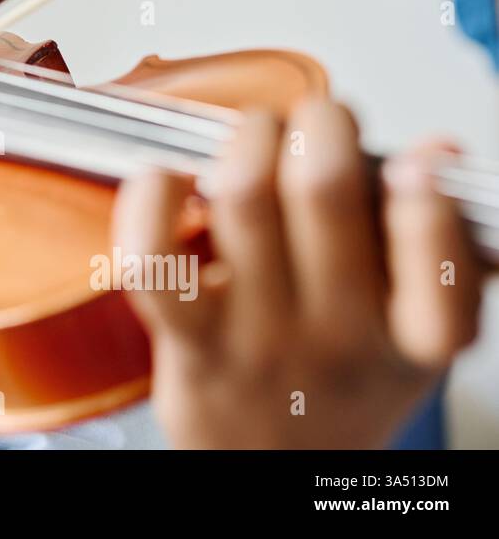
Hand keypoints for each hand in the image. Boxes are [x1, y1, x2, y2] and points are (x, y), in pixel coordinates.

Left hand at [112, 97, 482, 447]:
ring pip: (244, 199)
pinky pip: (153, 259)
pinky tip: (167, 179)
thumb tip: (438, 149)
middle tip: (312, 125)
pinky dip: (151, 198)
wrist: (270, 467)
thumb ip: (435, 244)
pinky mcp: (188, 341)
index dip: (425, 203)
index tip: (411, 164)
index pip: (440, 272)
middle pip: (324, 190)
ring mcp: (258, 339)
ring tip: (253, 140)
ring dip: (245, 140)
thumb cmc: (335, 375)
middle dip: (317, 124)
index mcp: (414, 333)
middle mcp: (339, 336)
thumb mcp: (410, 323)